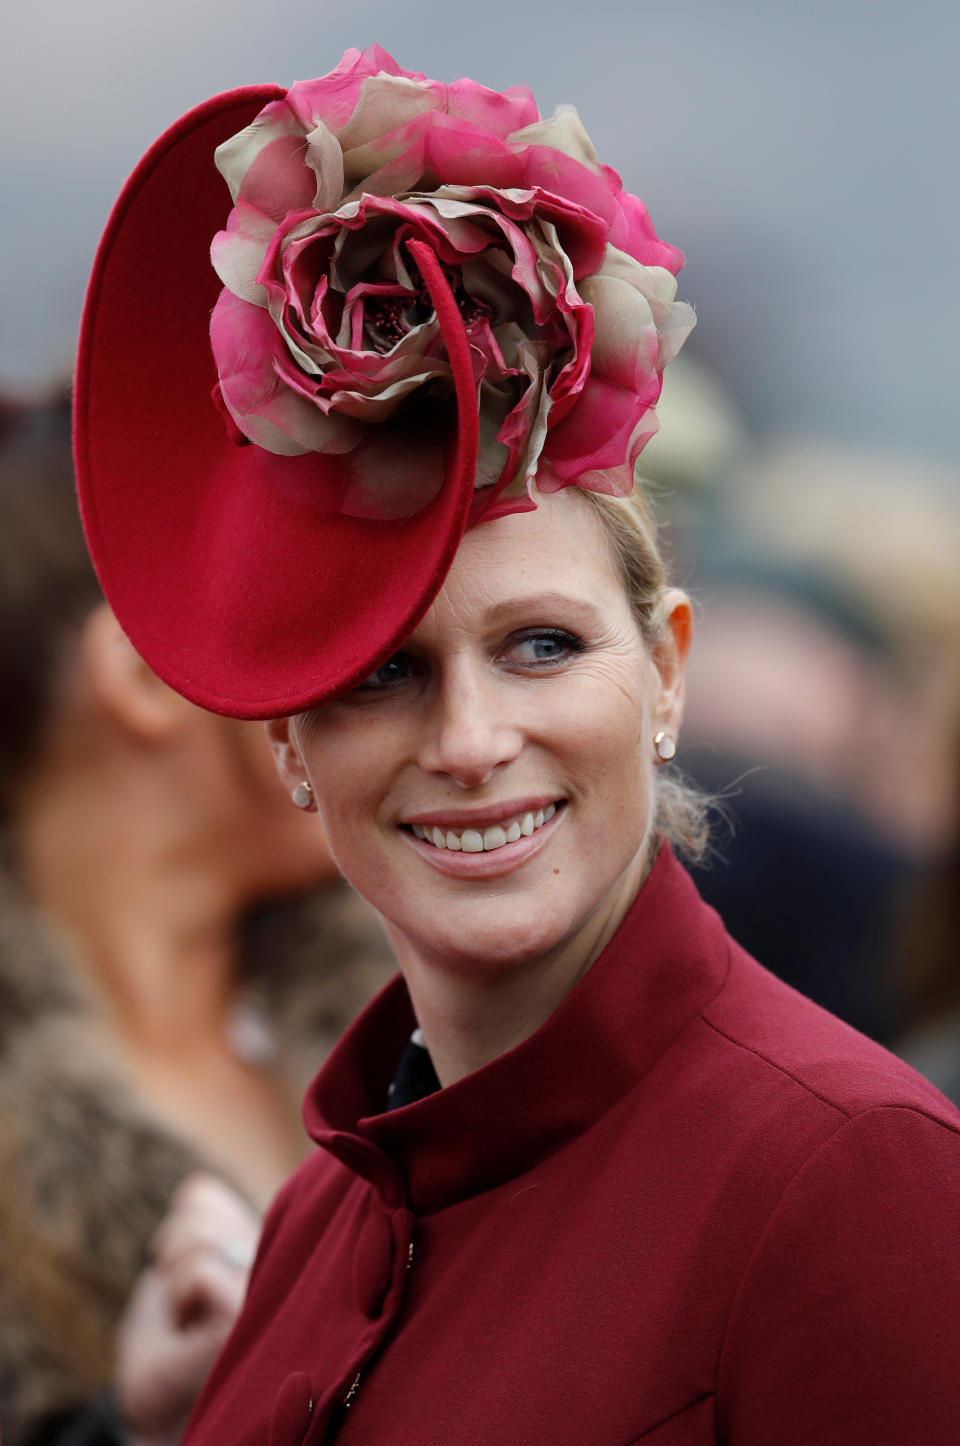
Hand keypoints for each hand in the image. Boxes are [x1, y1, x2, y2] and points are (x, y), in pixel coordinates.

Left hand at [115, 1173, 260, 1445]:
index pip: (201, 1194)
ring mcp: (270, 1283)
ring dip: (173, 1283)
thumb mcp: (175, 1261)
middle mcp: (274, 1257)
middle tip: (179, 1300)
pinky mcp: (253, 1312)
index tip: (176, 1275)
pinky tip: (192, 1328)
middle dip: (169, 1255)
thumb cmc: (167, 1338)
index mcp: (257, 1239)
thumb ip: (197, 1215)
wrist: (156, 1403)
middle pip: (199, 1211)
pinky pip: (200, 1272)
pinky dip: (180, 1299)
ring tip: (188, 1316)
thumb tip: (198, 1191)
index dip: (169, 1231)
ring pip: (201, 1239)